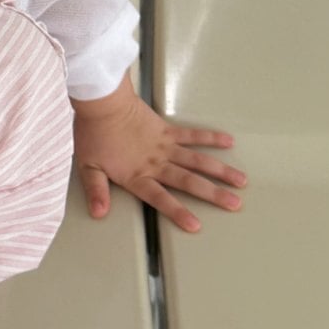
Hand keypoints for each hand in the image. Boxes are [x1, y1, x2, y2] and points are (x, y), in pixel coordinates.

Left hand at [74, 88, 246, 232]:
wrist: (102, 102)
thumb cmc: (94, 133)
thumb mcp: (88, 167)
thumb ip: (96, 191)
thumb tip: (98, 213)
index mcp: (137, 175)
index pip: (160, 198)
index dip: (177, 212)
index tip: (196, 225)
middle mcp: (156, 163)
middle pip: (188, 181)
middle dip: (213, 194)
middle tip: (234, 204)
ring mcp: (164, 146)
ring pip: (198, 160)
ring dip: (221, 170)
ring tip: (240, 180)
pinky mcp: (167, 130)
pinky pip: (193, 135)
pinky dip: (211, 137)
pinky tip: (228, 141)